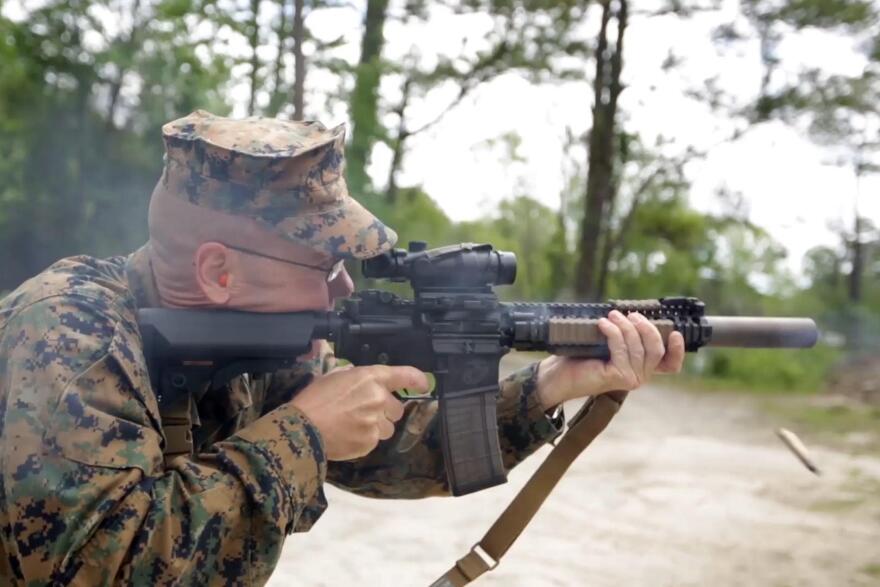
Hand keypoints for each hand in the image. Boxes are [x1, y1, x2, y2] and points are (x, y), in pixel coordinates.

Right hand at [291, 365, 428, 460]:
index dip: (417, 379)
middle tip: (364, 413)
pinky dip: (364, 440)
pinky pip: (374, 441)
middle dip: (385, 411)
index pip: (404, 375)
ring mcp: (376, 422)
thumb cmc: (314, 398)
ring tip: (354, 427)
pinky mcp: (370, 442)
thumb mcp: (333, 376)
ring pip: (388, 428)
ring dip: (377, 427)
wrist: (303, 428)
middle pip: (397, 408)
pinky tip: (347, 436)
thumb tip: (362, 382)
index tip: (424, 384)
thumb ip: (354, 377)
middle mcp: (379, 398)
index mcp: (370, 378)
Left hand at [536, 310, 685, 409]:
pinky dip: (613, 332)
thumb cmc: (581, 357)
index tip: (676, 332)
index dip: (678, 350)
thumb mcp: (608, 342)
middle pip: (656, 349)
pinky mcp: (618, 377)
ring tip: (611, 316)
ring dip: (625, 326)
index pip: (670, 365)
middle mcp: (640, 376)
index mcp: (641, 368)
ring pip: (638, 347)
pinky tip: (602, 324)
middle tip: (629, 314)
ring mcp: (630, 379)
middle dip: (645, 327)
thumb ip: (625, 335)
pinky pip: (621, 348)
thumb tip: (631, 314)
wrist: (559, 375)